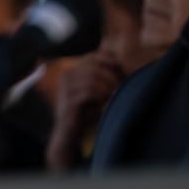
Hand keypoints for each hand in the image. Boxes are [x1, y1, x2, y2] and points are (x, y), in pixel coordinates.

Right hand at [46, 52, 123, 169]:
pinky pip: (88, 91)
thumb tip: (122, 64)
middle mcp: (66, 76)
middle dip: (110, 74)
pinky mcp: (68, 101)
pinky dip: (101, 94)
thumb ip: (101, 77)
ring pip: (91, 78)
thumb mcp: (93, 91)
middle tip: (120, 85)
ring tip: (115, 93)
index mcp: (71, 71)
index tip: (123, 70)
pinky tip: (108, 99)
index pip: (92, 57)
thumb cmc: (85, 111)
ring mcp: (65, 88)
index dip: (109, 61)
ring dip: (107, 85)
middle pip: (93, 65)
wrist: (70, 132)